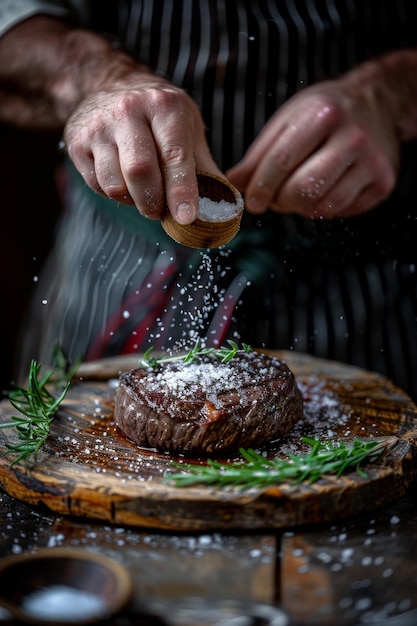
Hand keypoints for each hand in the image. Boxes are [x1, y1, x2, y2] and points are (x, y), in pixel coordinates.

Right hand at [64, 73, 221, 223]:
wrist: (110, 87)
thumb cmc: (160, 117)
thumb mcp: (188, 130)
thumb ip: (205, 168)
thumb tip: (225, 207)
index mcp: (164, 106)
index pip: (174, 155)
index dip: (181, 191)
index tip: (187, 218)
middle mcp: (128, 110)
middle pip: (140, 171)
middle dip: (153, 202)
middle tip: (160, 212)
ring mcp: (98, 126)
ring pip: (114, 184)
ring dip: (132, 201)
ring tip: (143, 194)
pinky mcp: (77, 141)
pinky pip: (97, 185)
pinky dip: (114, 195)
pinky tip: (123, 183)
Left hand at [227, 61, 401, 218]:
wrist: (378, 104)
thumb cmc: (324, 113)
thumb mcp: (288, 121)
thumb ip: (259, 154)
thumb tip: (233, 183)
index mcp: (323, 114)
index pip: (281, 161)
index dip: (261, 187)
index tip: (252, 202)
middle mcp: (352, 137)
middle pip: (303, 189)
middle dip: (280, 202)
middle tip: (274, 199)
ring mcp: (372, 162)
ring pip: (323, 207)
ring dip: (301, 208)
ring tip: (297, 193)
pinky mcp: (383, 184)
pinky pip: (342, 212)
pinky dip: (324, 209)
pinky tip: (322, 192)